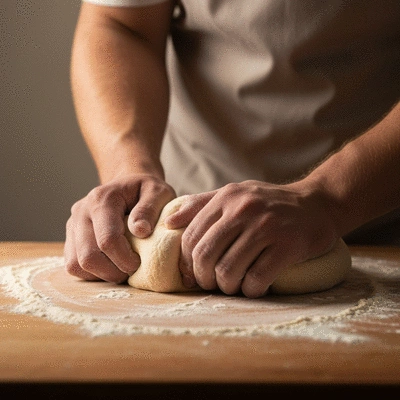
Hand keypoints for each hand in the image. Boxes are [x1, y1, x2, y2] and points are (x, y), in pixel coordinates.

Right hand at [64, 174, 175, 282]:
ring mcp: (73, 225)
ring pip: (76, 265)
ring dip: (101, 274)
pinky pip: (73, 266)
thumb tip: (140, 231)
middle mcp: (82, 211)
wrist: (130, 184)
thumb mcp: (158, 192)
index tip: (139, 263)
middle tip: (131, 270)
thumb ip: (150, 209)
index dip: (125, 259)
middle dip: (113, 271)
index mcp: (102, 199)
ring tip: (121, 268)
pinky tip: (111, 265)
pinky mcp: (71, 238)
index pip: (107, 239)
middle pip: (88, 257)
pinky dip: (92, 273)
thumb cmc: (146, 190)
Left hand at [165, 180, 338, 297]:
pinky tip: (255, 287)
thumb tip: (168, 222)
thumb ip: (200, 205)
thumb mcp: (234, 194)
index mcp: (226, 198)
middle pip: (205, 256)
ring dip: (227, 287)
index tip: (194, 274)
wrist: (316, 203)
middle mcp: (243, 210)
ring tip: (234, 285)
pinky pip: (257, 279)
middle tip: (212, 283)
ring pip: (228, 271)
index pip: (191, 237)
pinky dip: (251, 290)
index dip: (187, 262)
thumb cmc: (269, 203)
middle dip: (204, 279)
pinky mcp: (288, 245)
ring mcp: (266, 227)